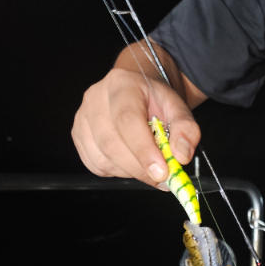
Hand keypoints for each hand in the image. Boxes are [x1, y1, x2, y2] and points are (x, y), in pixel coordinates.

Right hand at [72, 67, 200, 186]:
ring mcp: (82, 118)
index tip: (162, 173)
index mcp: (121, 85)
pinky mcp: (78, 136)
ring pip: (102, 158)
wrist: (137, 91)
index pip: (127, 120)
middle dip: (140, 168)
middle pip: (111, 143)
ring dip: (130, 172)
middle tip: (163, 179)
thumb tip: (181, 156)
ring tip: (148, 167)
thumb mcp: (178, 108)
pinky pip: (95, 165)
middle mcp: (95, 99)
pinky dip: (117, 172)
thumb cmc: (155, 101)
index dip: (144, 150)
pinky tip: (131, 163)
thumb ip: (186, 129)